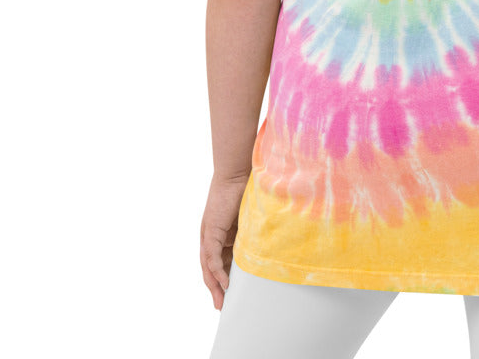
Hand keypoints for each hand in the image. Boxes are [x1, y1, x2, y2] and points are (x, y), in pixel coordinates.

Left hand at [200, 172, 250, 309]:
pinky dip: (217, 271)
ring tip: (221, 300)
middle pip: (211, 267)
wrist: (239, 172)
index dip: (224, 277)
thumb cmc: (247, 188)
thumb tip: (270, 244)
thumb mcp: (251, 218)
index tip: (230, 292)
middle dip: (216, 287)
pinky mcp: (210, 231)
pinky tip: (224, 283)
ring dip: (214, 285)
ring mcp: (209, 234)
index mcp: (222, 233)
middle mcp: (212, 235)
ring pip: (208, 265)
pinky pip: (211, 257)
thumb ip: (253, 232)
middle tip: (221, 305)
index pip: (220, 260)